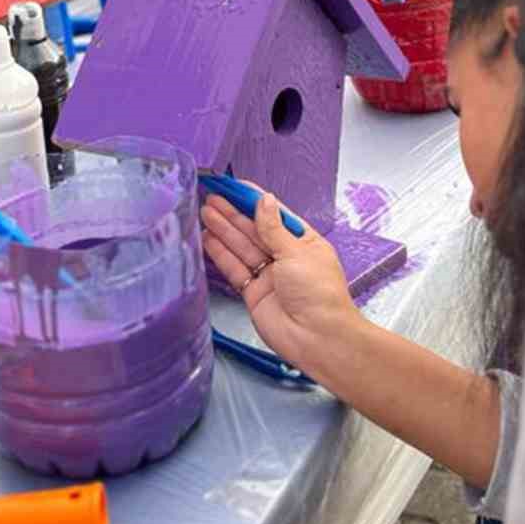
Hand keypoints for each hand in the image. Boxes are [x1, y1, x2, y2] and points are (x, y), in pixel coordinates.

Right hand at [201, 191, 359, 372]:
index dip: (253, 200)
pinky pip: (235, 269)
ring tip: (205, 212)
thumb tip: (264, 200)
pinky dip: (221, 255)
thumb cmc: (319, 293)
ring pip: (242, 248)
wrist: (318, 337)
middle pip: (254, 230)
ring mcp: (269, 275)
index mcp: (304, 242)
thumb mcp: (296, 251)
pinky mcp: (254, 293)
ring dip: (224, 230)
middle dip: (233, 214)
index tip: (233, 186)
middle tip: (212, 197)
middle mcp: (285, 257)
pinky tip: (208, 239)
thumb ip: (273, 227)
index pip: (275, 214)